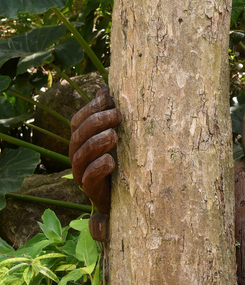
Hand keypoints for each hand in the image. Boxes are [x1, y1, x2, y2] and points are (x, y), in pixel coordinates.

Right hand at [69, 86, 120, 214]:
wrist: (127, 196)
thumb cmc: (121, 160)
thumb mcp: (116, 135)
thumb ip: (108, 114)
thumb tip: (104, 88)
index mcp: (81, 139)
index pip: (78, 119)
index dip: (91, 107)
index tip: (111, 98)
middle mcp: (77, 155)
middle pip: (78, 134)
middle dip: (97, 121)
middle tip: (118, 115)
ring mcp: (81, 173)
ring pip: (81, 155)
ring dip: (97, 142)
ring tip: (115, 135)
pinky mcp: (91, 190)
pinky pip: (88, 178)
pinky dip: (98, 168)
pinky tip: (111, 160)